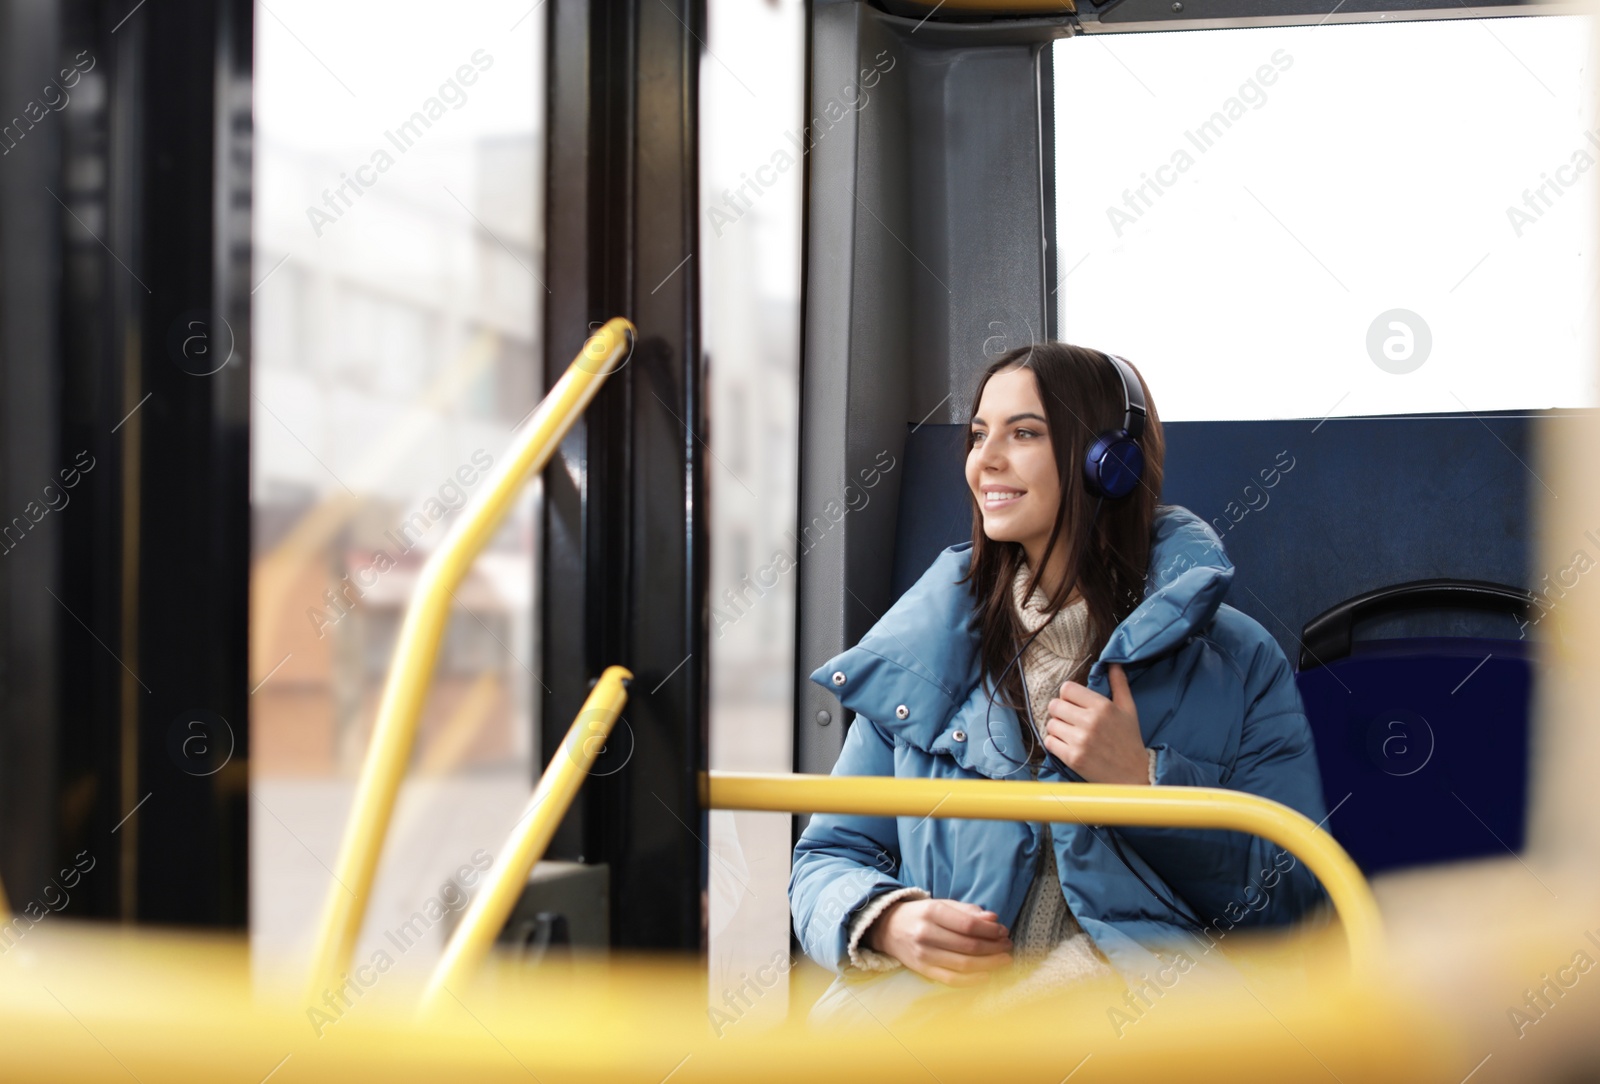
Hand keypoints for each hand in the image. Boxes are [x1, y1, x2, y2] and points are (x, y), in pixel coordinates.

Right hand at [866, 899, 1013, 985]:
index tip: (1004, 931)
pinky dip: (972, 980)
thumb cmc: (921, 914)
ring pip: (963, 964)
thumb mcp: (941, 904)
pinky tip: (986, 975)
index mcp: (932, 912)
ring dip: (989, 964)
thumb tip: (994, 920)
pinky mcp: (923, 970)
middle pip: (968, 946)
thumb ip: (967, 911)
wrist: (888, 928)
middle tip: (1008, 946)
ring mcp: (924, 955)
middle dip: (994, 947)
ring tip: (1004, 960)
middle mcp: (926, 934)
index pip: (968, 925)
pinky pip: (952, 979)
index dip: (990, 930)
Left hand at [1043, 662, 1148, 784]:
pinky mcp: (1073, 758)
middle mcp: (1090, 722)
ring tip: (1070, 733)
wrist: (1134, 774)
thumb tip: (1113, 663)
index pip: (1067, 689)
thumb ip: (1119, 684)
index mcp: (1102, 707)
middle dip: (1060, 711)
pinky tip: (1067, 745)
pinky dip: (1055, 743)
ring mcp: (1080, 741)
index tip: (1074, 704)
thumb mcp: (1129, 709)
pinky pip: (1049, 742)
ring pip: (1050, 724)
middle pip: (1054, 705)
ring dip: (1057, 728)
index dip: (1068, 696)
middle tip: (1070, 719)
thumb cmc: (1130, 740)